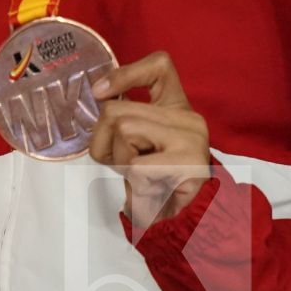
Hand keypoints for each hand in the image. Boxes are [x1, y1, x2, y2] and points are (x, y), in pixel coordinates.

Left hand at [88, 51, 211, 229]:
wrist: (188, 224)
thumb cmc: (157, 182)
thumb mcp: (138, 144)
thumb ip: (124, 118)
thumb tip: (99, 94)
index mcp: (177, 108)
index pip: (160, 66)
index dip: (126, 72)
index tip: (99, 91)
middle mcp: (189, 119)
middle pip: (117, 109)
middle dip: (103, 140)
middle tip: (122, 163)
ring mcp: (191, 140)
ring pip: (123, 129)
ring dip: (118, 160)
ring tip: (139, 175)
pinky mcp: (188, 164)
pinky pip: (135, 164)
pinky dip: (131, 181)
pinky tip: (150, 189)